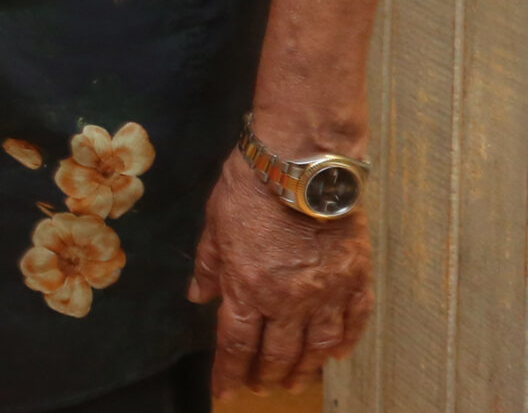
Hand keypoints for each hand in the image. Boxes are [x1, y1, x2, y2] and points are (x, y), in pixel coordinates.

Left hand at [187, 149, 372, 395]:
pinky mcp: (356, 279)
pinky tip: (336, 354)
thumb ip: (209, 266)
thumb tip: (200, 297)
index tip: (224, 393)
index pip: (236, 344)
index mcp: (248, 288)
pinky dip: (346, 342)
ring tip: (295, 382)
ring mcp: (327, 293)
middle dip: (265, 375)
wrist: (303, 164)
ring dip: (305, 369)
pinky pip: (354, 322)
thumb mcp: (214, 223)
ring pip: (317, 347)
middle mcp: (288, 301)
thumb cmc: (250, 187)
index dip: (229, 373)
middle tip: (261, 389)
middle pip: (277, 352)